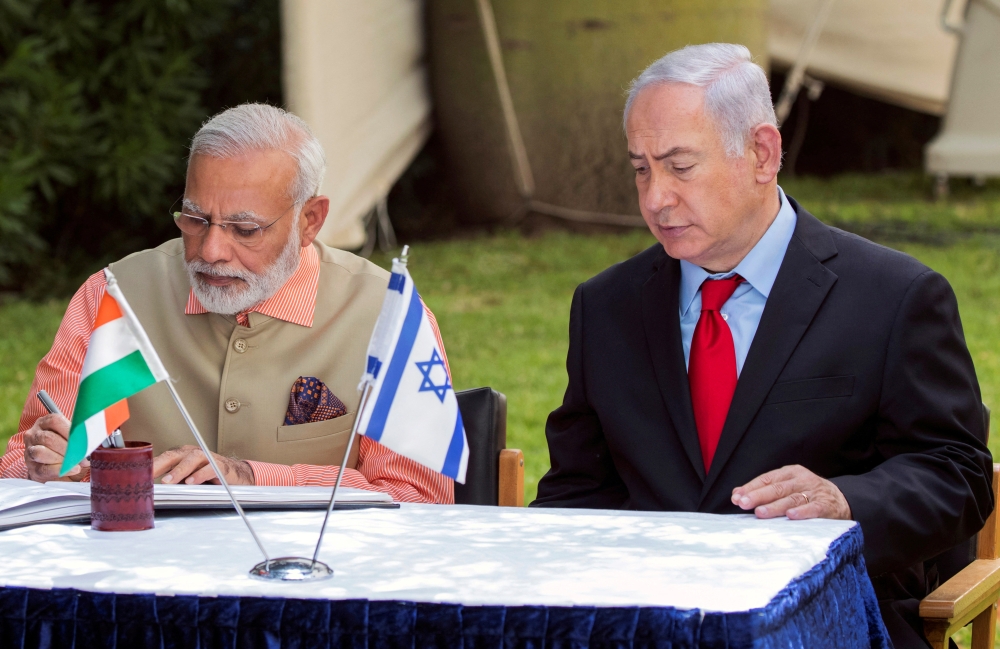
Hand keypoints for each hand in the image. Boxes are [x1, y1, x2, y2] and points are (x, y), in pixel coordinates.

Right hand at [23, 413, 87, 481]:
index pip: (55, 421)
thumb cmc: (66, 450)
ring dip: (62, 458)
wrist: (56, 470)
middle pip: (48, 438)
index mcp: (45, 423)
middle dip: (69, 448)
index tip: (83, 439)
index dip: (70, 429)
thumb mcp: (72, 439)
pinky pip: (44, 468)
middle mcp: (34, 434)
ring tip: (77, 462)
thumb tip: (95, 438)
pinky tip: (73, 469)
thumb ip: (80, 436)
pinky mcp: (32, 468)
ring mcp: (30, 451)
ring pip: (42, 452)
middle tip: (84, 455)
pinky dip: (60, 469)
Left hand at [153, 445, 254, 485]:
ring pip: (191, 459)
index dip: (151, 464)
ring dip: (179, 470)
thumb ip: (173, 481)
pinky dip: (200, 475)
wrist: (235, 475)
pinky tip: (191, 481)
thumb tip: (152, 491)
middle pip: (174, 455)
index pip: (164, 457)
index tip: (138, 474)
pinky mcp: (220, 466)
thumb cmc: (208, 476)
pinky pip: (209, 468)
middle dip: (160, 464)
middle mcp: (193, 454)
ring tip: (168, 481)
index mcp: (182, 456)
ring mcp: (207, 458)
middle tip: (148, 475)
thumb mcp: (187, 478)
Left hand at [731, 464, 851, 519]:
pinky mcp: (826, 505)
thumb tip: (737, 494)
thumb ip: (764, 490)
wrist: (841, 500)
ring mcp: (814, 492)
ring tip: (760, 512)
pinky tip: (791, 516)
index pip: (767, 479)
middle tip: (743, 503)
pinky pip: (813, 508)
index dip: (751, 488)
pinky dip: (802, 512)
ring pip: (792, 499)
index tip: (736, 497)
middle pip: (777, 488)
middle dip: (758, 496)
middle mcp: (801, 480)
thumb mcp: (787, 486)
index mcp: (790, 472)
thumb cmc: (807, 494)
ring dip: (775, 506)